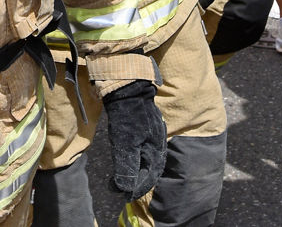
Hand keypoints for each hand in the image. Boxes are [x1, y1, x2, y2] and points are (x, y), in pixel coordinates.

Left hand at [101, 80, 166, 199]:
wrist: (127, 86)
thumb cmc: (127, 116)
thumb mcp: (125, 144)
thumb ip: (127, 168)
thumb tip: (125, 189)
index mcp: (157, 149)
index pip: (150, 176)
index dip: (138, 188)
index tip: (124, 195)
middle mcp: (158, 142)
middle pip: (151, 167)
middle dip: (138, 180)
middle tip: (123, 189)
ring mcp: (153, 131)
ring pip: (147, 156)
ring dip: (137, 168)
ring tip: (125, 176)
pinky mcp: (146, 124)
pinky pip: (144, 145)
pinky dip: (136, 155)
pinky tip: (130, 155)